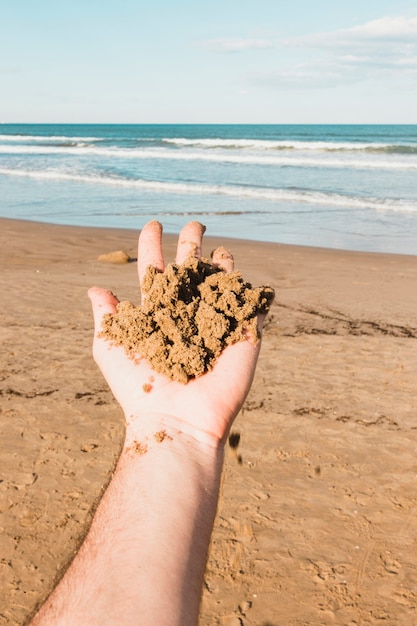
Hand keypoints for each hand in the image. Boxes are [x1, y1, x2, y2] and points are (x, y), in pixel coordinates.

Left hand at [88, 221, 267, 445]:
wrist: (176, 420)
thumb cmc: (138, 389)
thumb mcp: (111, 347)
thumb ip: (106, 317)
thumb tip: (95, 288)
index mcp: (157, 314)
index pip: (155, 272)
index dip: (152, 247)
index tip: (153, 226)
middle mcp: (186, 315)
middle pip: (189, 271)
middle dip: (191, 245)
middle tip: (194, 224)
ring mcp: (215, 325)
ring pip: (220, 285)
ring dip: (221, 264)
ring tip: (218, 248)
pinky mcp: (244, 338)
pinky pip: (251, 309)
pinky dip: (251, 292)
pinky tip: (246, 278)